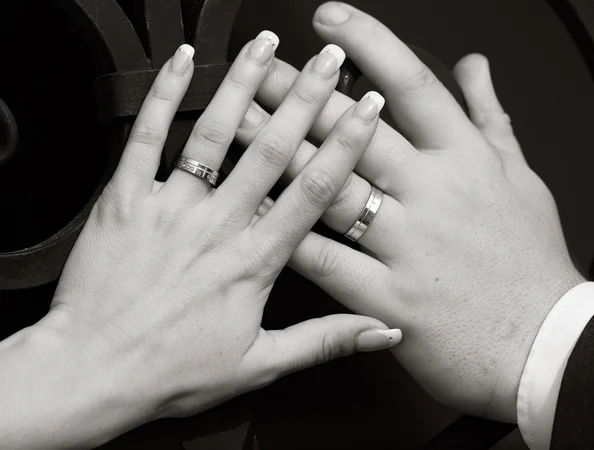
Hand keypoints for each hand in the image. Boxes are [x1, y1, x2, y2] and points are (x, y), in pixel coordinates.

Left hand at [16, 33, 400, 448]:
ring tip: (268, 45)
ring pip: (214, 133)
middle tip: (329, 59)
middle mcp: (217, 225)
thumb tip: (384, 331)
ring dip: (244, 84)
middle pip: (271, 149)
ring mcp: (169, 207)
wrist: (93, 372)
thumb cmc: (172, 371)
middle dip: (305, 97)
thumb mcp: (259, 365)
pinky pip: (146, 137)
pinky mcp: (125, 200)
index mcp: (253, 261)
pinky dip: (164, 94)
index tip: (365, 110)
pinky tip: (184, 62)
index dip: (344, 145)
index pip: (312, 192)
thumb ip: (324, 341)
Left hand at [236, 3, 584, 421]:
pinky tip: (252, 213)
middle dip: (299, 93)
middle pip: (353, 130)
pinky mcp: (387, 296)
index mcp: (464, 162)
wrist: (543, 347)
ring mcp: (407, 245)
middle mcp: (432, 195)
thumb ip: (492, 119)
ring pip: (329, 187)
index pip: (411, 86)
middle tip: (259, 65)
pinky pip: (325, 260)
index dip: (367, 44)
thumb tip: (475, 67)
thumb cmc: (530, 267)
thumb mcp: (523, 181)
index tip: (328, 21)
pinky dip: (287, 235)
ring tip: (238, 124)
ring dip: (279, 152)